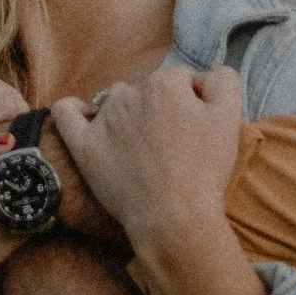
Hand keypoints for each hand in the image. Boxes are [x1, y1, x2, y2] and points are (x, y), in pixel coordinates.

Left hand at [52, 62, 244, 255]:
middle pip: (148, 89)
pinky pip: (66, 114)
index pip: (181, 80)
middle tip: (174, 144)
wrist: (174, 218)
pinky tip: (84, 116)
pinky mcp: (85, 146)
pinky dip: (74, 110)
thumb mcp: (229, 117)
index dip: (192, 102)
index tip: (197, 129)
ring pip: (116, 100)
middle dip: (161, 108)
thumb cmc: (203, 170)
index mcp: (165, 83)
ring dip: (128, 113)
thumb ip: (221, 81)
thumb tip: (200, 77)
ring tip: (143, 146)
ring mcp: (104, 119)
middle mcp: (130, 93)